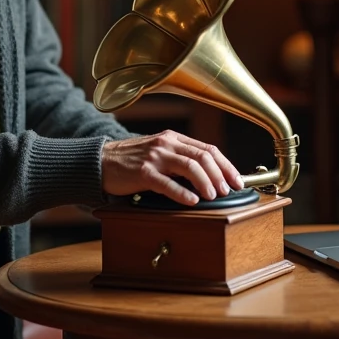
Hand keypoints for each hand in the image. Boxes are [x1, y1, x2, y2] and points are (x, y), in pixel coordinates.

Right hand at [101, 130, 244, 205]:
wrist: (101, 161)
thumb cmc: (132, 160)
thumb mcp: (160, 152)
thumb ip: (181, 159)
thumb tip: (211, 177)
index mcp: (174, 138)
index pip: (208, 149)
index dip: (226, 165)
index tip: (237, 180)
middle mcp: (166, 143)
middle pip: (203, 156)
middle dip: (220, 175)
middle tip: (228, 190)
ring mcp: (154, 157)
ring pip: (189, 166)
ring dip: (206, 182)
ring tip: (213, 196)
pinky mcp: (143, 172)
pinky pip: (167, 183)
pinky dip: (182, 192)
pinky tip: (191, 201)